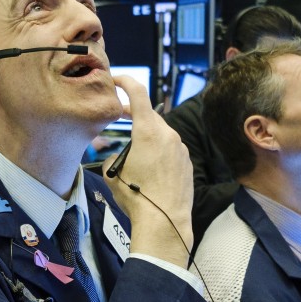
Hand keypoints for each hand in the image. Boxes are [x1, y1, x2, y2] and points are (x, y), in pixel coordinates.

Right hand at [104, 75, 193, 266]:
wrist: (165, 221)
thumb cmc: (137, 196)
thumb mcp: (113, 173)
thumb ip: (114, 155)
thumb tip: (119, 155)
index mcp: (148, 131)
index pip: (137, 93)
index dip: (125, 81)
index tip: (116, 80)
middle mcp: (168, 134)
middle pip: (149, 115)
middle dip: (134, 114)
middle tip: (121, 116)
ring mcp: (181, 148)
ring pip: (161, 133)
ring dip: (148, 137)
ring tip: (135, 154)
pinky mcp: (187, 162)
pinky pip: (171, 150)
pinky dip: (160, 152)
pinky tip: (152, 170)